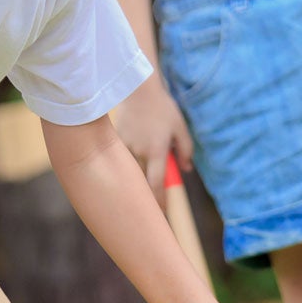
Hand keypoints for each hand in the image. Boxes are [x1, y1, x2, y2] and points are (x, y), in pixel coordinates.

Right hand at [112, 74, 192, 202]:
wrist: (137, 90)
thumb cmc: (162, 108)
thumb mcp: (180, 127)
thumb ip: (185, 150)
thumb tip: (186, 170)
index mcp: (156, 150)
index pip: (156, 184)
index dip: (159, 201)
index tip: (161, 212)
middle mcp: (139, 152)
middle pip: (141, 181)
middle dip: (145, 194)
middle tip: (150, 207)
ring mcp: (124, 147)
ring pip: (130, 169)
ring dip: (136, 172)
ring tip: (139, 166)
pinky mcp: (115, 141)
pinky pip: (122, 158)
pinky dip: (126, 159)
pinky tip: (129, 148)